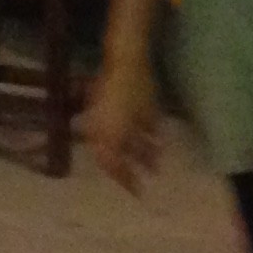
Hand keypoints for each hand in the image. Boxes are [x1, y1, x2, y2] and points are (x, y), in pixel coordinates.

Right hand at [76, 52, 162, 191]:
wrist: (124, 60)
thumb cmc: (138, 88)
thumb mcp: (146, 116)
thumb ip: (147, 139)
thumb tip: (154, 160)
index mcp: (107, 135)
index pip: (114, 167)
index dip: (126, 181)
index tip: (139, 192)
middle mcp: (99, 130)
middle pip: (113, 158)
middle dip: (129, 169)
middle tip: (143, 179)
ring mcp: (99, 119)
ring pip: (116, 143)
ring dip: (133, 152)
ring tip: (153, 161)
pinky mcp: (100, 108)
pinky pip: (115, 129)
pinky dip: (131, 137)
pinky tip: (148, 139)